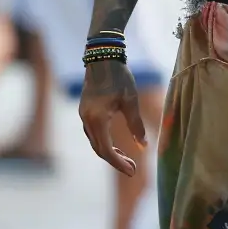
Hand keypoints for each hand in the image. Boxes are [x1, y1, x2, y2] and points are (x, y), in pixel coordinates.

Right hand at [80, 59, 148, 177]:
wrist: (102, 57)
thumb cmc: (119, 76)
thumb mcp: (131, 101)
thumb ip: (136, 125)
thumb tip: (143, 147)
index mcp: (98, 119)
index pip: (106, 150)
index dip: (119, 164)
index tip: (132, 172)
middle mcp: (87, 120)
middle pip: (99, 150)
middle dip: (116, 161)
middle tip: (133, 169)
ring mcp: (84, 116)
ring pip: (95, 143)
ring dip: (110, 153)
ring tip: (127, 159)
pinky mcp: (85, 112)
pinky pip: (93, 134)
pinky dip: (104, 143)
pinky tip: (116, 145)